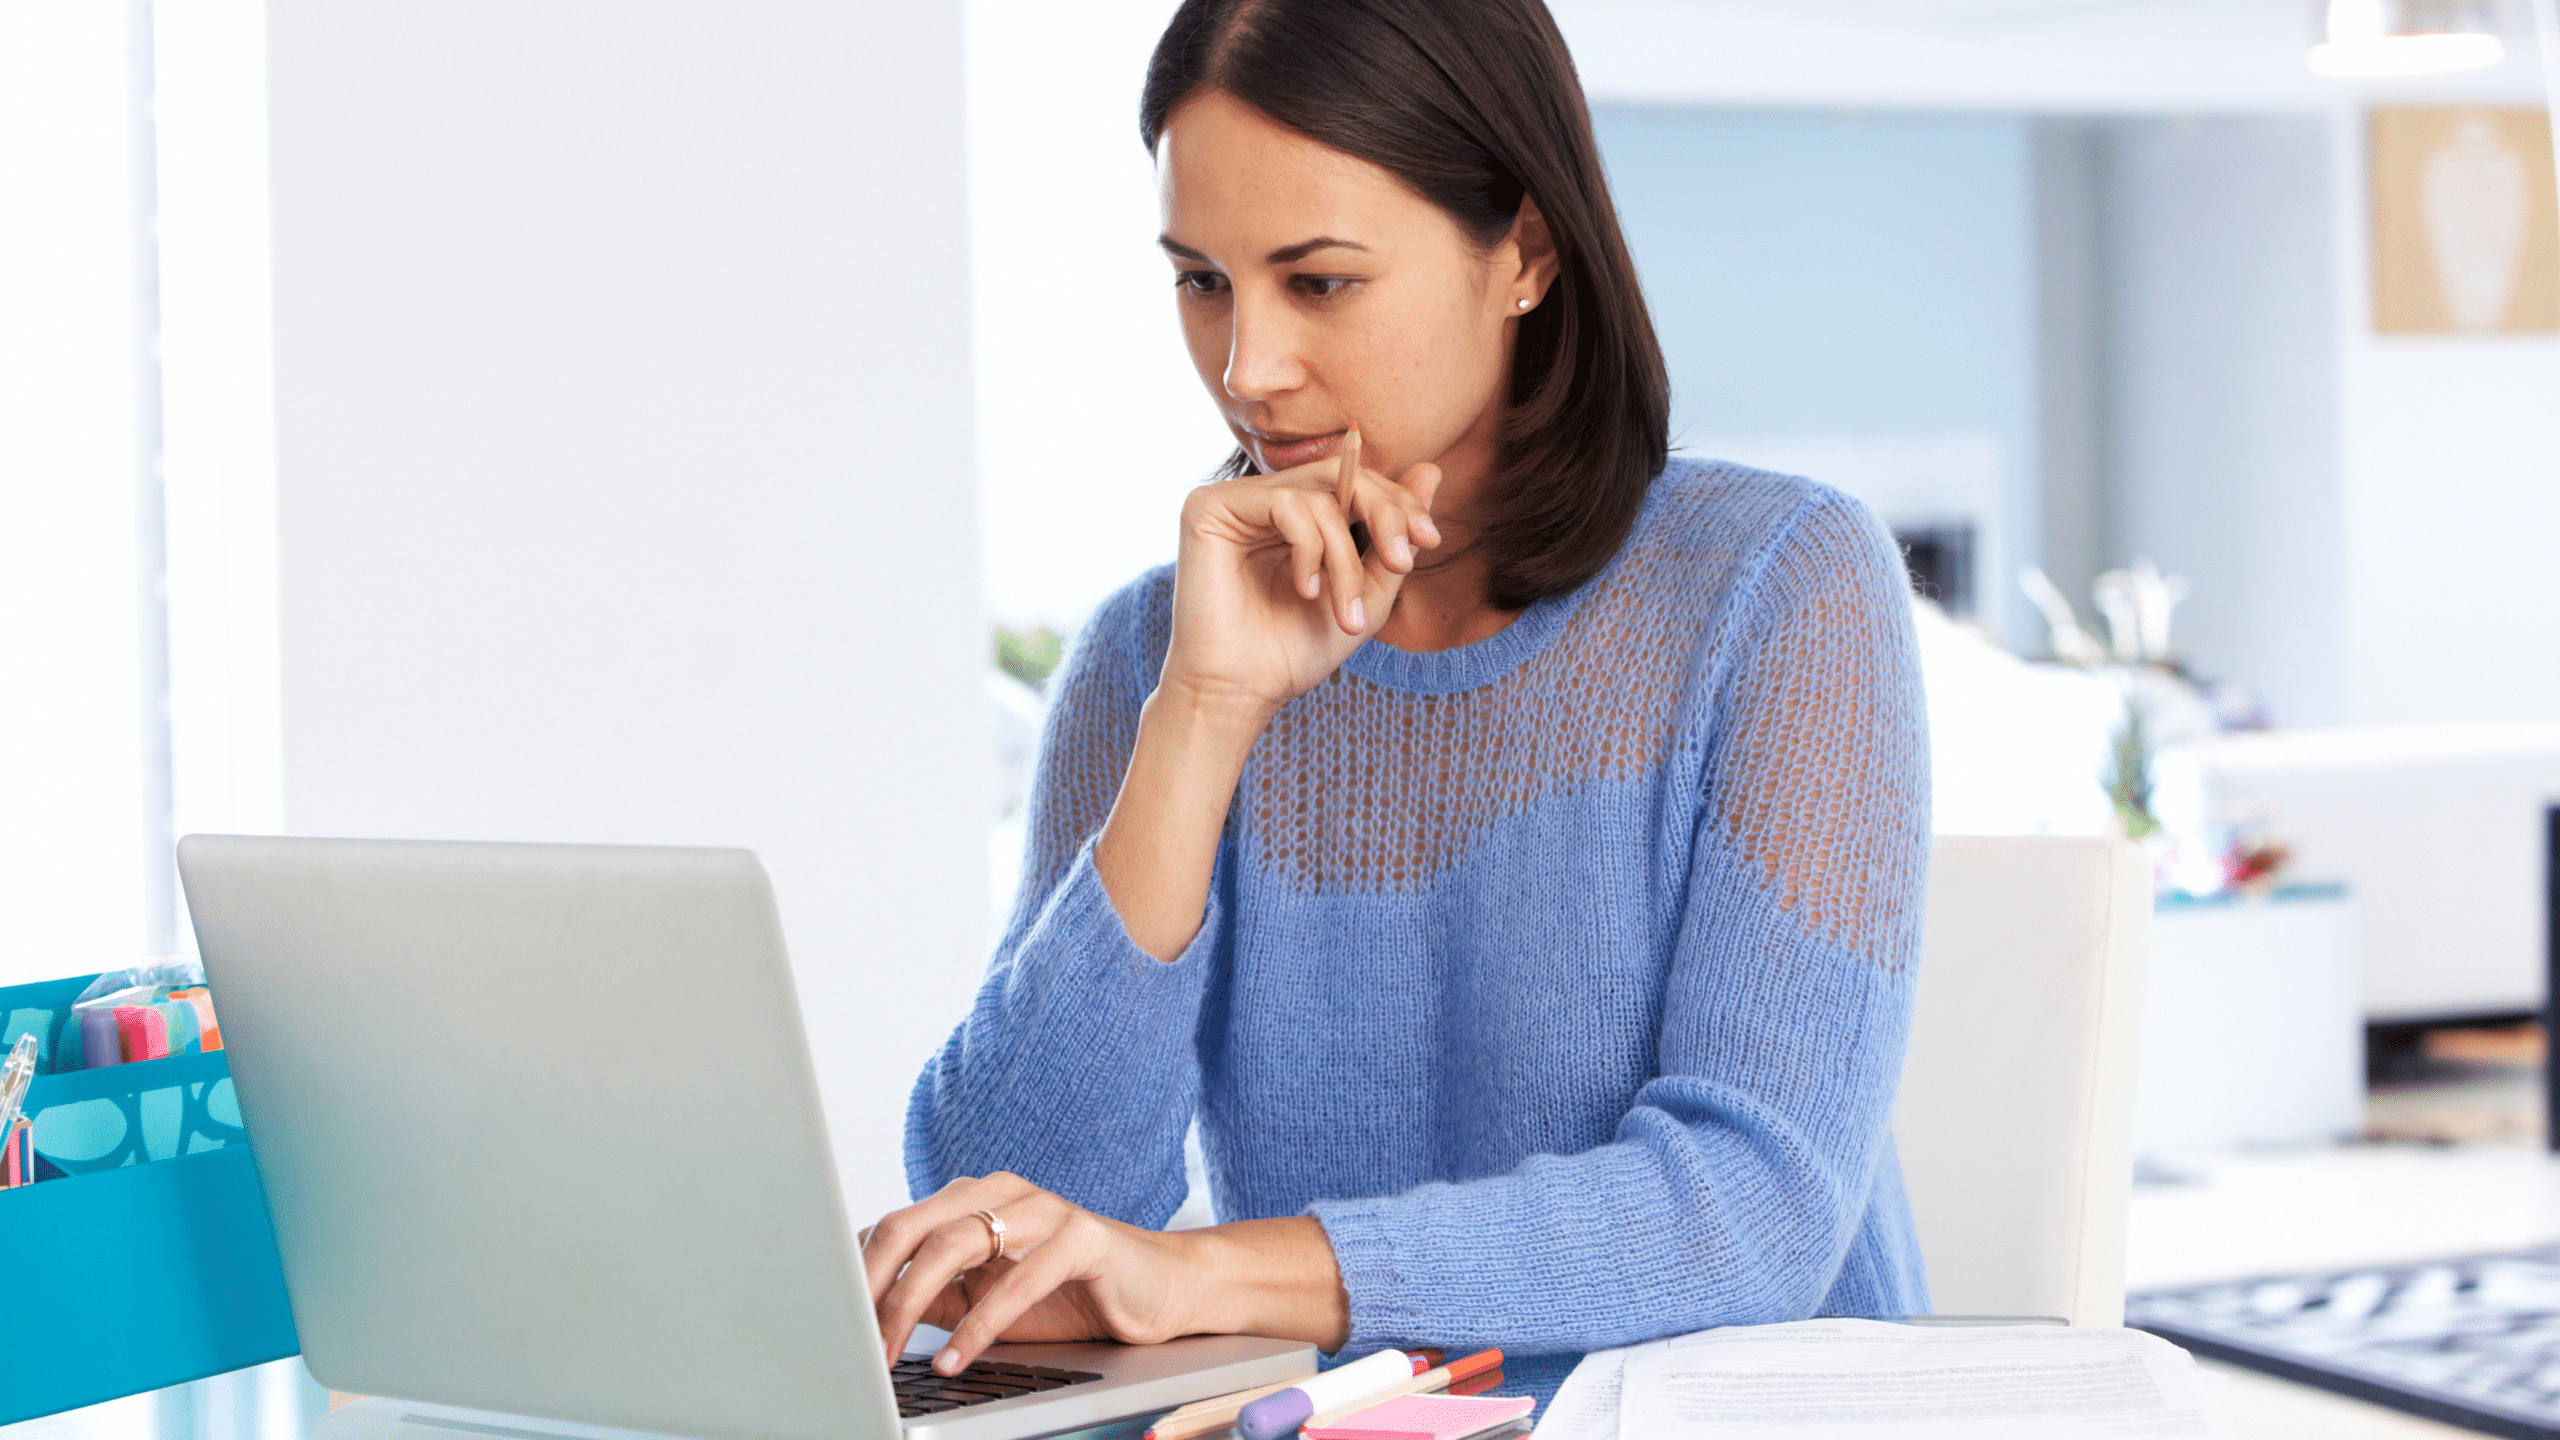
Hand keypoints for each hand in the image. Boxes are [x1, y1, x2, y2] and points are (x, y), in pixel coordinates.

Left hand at [863, 1173, 1196, 1374]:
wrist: (1161, 1290)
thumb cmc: (1070, 1295)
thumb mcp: (988, 1298)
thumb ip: (937, 1294)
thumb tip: (865, 1312)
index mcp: (972, 1199)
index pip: (895, 1226)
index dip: (855, 1272)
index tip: (825, 1319)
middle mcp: (1002, 1192)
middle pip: (914, 1225)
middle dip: (871, 1284)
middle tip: (846, 1336)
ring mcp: (1043, 1208)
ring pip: (957, 1244)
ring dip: (911, 1303)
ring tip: (886, 1350)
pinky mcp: (1083, 1237)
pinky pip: (1019, 1279)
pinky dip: (980, 1324)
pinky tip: (955, 1357)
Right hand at [1161, 448, 1442, 720]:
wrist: (1241, 692)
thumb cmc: (1296, 650)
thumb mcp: (1367, 593)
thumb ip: (1395, 536)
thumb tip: (1431, 469)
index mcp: (1297, 514)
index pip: (1356, 481)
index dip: (1400, 503)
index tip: (1431, 540)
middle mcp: (1264, 499)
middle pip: (1342, 472)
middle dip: (1385, 514)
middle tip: (1400, 564)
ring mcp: (1236, 500)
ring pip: (1319, 497)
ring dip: (1346, 559)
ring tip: (1347, 614)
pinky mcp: (1209, 506)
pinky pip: (1285, 504)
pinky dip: (1310, 549)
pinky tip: (1306, 591)